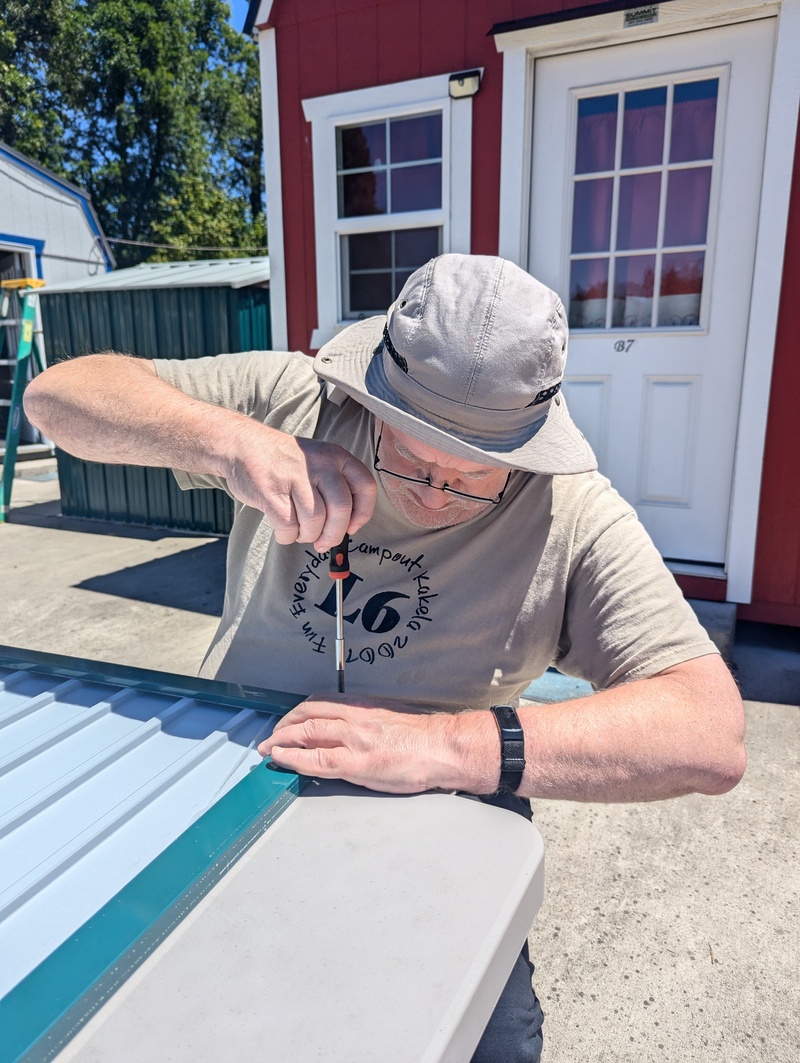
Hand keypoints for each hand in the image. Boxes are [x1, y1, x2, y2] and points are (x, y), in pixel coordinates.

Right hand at [224, 426, 376, 551]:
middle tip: (324, 542)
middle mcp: (319, 464)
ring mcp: (294, 476)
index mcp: (335, 456)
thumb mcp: (317, 461)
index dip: (362, 514)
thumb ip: (335, 487)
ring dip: (309, 536)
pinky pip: (289, 526)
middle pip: (341, 509)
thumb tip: (346, 527)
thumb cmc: (284, 462)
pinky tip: (284, 530)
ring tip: (300, 531)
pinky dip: (288, 536)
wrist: (242, 445)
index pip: (366, 487)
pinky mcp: (271, 491)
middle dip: (334, 535)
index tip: (351, 527)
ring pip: (315, 521)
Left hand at [258, 694, 498, 794]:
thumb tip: (344, 732)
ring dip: (281, 740)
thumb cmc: (422, 738)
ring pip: (307, 733)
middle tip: (270, 737)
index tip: (287, 722)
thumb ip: (365, 722)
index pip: (320, 703)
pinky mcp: (358, 763)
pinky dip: (293, 759)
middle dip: (283, 726)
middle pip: (308, 715)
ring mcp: (355, 740)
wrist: (444, 747)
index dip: (298, 712)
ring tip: (268, 749)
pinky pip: (317, 760)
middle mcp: (355, 718)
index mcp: (363, 707)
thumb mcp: (389, 719)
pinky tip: (281, 760)